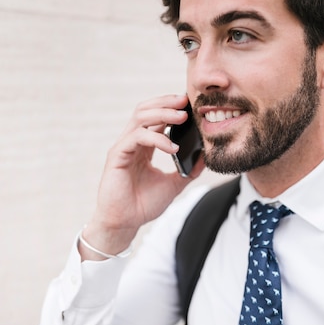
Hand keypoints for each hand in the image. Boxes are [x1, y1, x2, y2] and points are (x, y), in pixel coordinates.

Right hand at [80, 94, 203, 258]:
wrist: (125, 223)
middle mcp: (132, 143)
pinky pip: (137, 137)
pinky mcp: (117, 155)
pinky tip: (172, 147)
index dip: (170, 107)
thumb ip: (188, 170)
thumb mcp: (174, 184)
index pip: (155, 117)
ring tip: (182, 117)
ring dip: (163, 114)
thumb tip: (205, 157)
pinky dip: (157, 139)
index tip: (189, 105)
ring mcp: (123, 147)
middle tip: (186, 101)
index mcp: (143, 146)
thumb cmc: (143, 204)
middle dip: (166, 102)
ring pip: (140, 118)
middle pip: (146, 110)